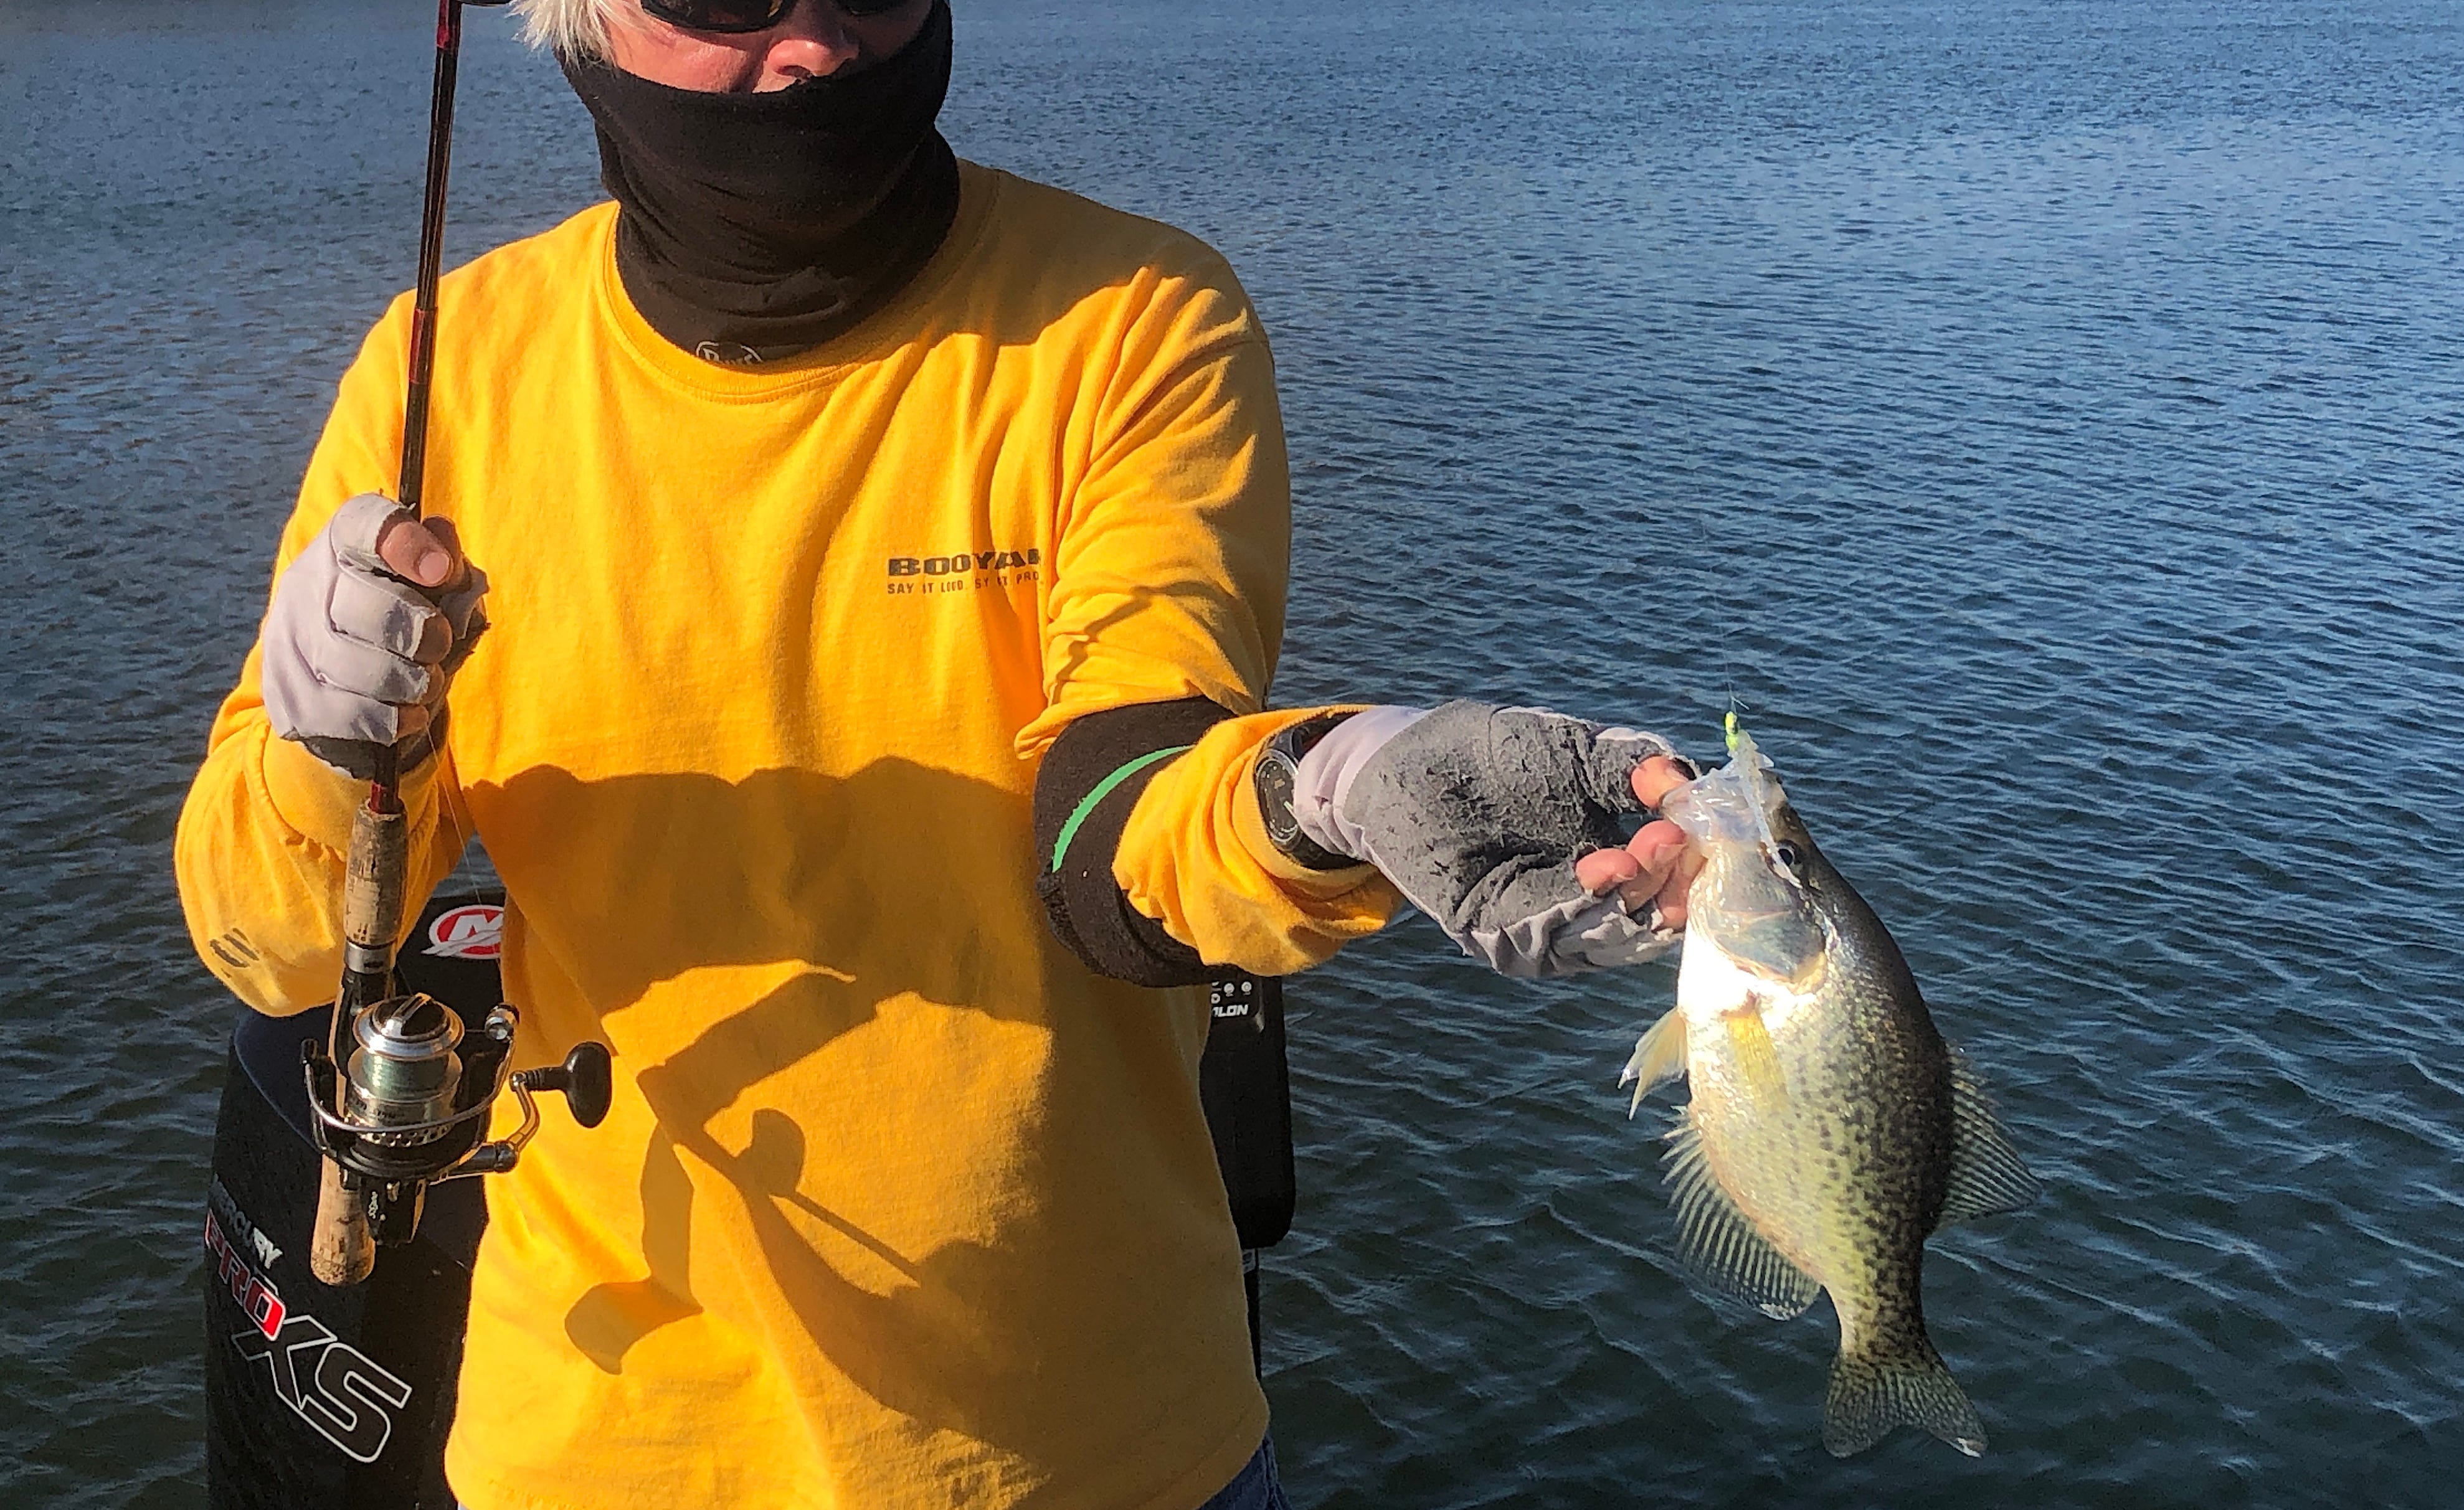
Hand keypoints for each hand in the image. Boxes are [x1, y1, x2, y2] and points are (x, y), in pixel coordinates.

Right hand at [259, 493, 488, 778]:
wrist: (349, 678)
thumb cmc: (408, 615)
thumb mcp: (435, 581)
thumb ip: (446, 561)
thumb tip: (443, 551)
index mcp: (345, 541)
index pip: (366, 525)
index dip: (407, 545)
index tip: (442, 572)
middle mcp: (308, 583)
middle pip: (370, 610)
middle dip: (425, 636)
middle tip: (438, 645)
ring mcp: (290, 641)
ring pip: (358, 668)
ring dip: (412, 682)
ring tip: (425, 682)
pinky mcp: (290, 696)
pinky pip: (348, 715)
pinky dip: (393, 719)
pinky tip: (408, 712)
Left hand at [1297, 701, 1698, 977]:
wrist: (1405, 764)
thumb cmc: (1490, 752)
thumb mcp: (1571, 750)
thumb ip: (1626, 764)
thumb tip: (1682, 778)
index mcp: (1617, 858)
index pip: (1673, 879)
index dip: (1693, 859)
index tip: (1700, 826)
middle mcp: (1588, 900)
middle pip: (1650, 915)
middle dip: (1668, 883)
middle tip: (1671, 842)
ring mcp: (1546, 923)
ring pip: (1608, 935)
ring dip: (1631, 899)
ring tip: (1635, 854)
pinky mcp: (1501, 936)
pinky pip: (1552, 939)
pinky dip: (1580, 912)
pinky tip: (1599, 873)